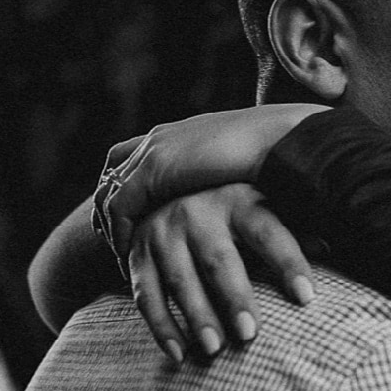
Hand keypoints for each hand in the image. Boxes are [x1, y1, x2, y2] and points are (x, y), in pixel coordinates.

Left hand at [99, 103, 329, 262]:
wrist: (282, 138)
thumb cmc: (280, 151)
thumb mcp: (242, 167)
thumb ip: (226, 179)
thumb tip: (237, 196)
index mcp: (179, 133)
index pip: (134, 155)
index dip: (126, 184)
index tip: (132, 216)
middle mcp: (160, 139)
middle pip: (114, 170)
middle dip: (108, 206)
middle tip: (113, 239)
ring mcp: (154, 151)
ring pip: (111, 192)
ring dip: (111, 226)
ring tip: (121, 258)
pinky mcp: (154, 169)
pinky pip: (121, 206)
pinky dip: (120, 233)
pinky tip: (128, 257)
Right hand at [127, 183, 316, 360]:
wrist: (161, 189)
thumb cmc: (231, 211)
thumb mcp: (262, 210)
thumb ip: (294, 228)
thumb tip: (330, 246)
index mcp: (239, 200)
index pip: (269, 233)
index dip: (289, 262)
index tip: (308, 297)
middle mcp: (198, 212)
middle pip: (220, 259)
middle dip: (234, 298)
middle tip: (250, 335)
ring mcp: (163, 233)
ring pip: (180, 279)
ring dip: (197, 316)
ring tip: (214, 349)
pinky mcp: (137, 254)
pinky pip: (146, 294)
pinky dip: (161, 326)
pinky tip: (178, 354)